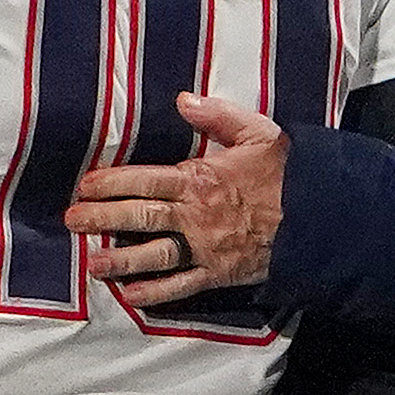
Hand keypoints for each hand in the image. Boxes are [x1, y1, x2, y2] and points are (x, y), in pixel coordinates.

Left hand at [63, 93, 286, 306]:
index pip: (144, 180)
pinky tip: (130, 294)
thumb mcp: (256, 131)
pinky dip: (154, 292)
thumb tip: (182, 99)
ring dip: (120, 258)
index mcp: (199, 178)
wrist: (322, 215)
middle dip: (101, 218)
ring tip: (92, 263)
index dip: (110, 182)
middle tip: (72, 221)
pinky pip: (180, 285)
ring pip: (153, 254)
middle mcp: (194, 214)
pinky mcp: (217, 273)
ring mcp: (204, 247)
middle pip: (138, 216)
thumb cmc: (289, 171)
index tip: (85, 185)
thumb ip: (216, 115)